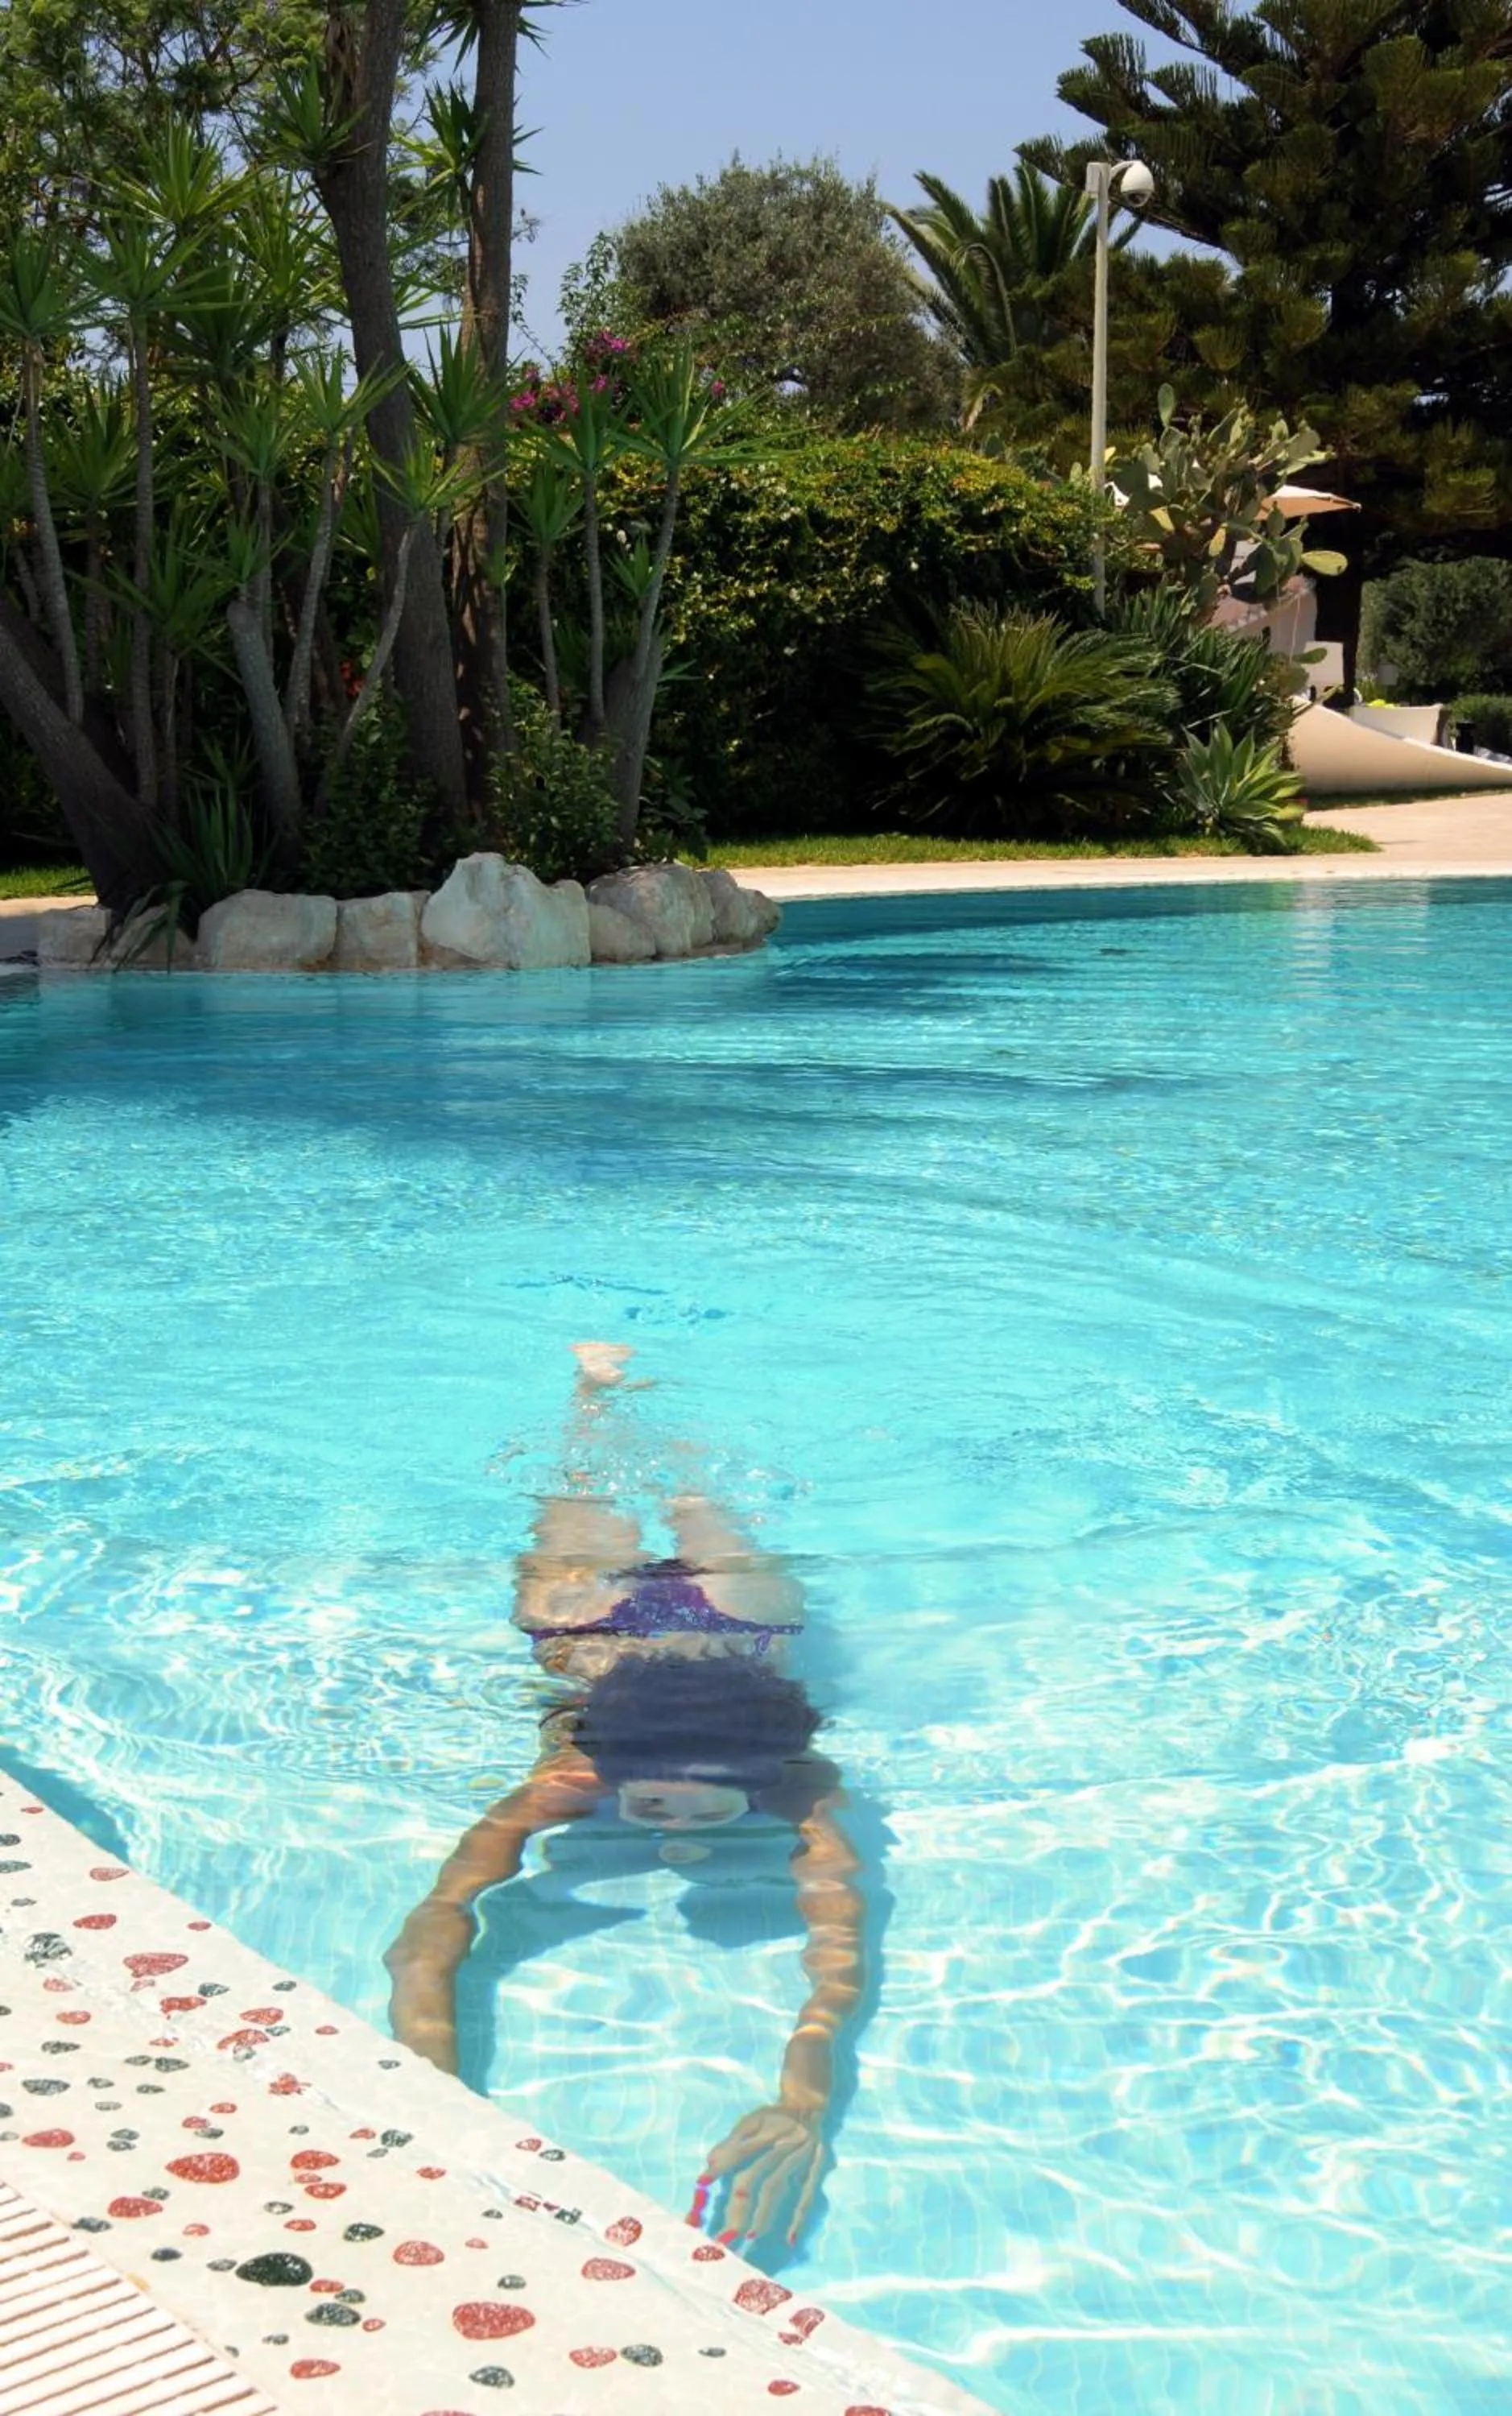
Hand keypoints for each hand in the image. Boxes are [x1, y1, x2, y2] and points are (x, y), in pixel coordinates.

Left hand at [692, 2103, 826, 2247]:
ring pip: (778, 2186)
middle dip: (739, 2204)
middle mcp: (783, 2142)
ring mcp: (801, 2156)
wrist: (808, 2105)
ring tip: (749, 2236)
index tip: (702, 2183)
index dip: (722, 2166)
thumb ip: (731, 2143)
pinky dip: (800, 2217)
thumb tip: (710, 2163)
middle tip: (724, 2234)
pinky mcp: (816, 2169)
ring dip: (764, 2213)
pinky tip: (790, 2239)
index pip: (741, 2150)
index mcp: (765, 2128)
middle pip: (758, 2175)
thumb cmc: (773, 2117)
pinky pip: (808, 2195)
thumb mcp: (751, 2121)